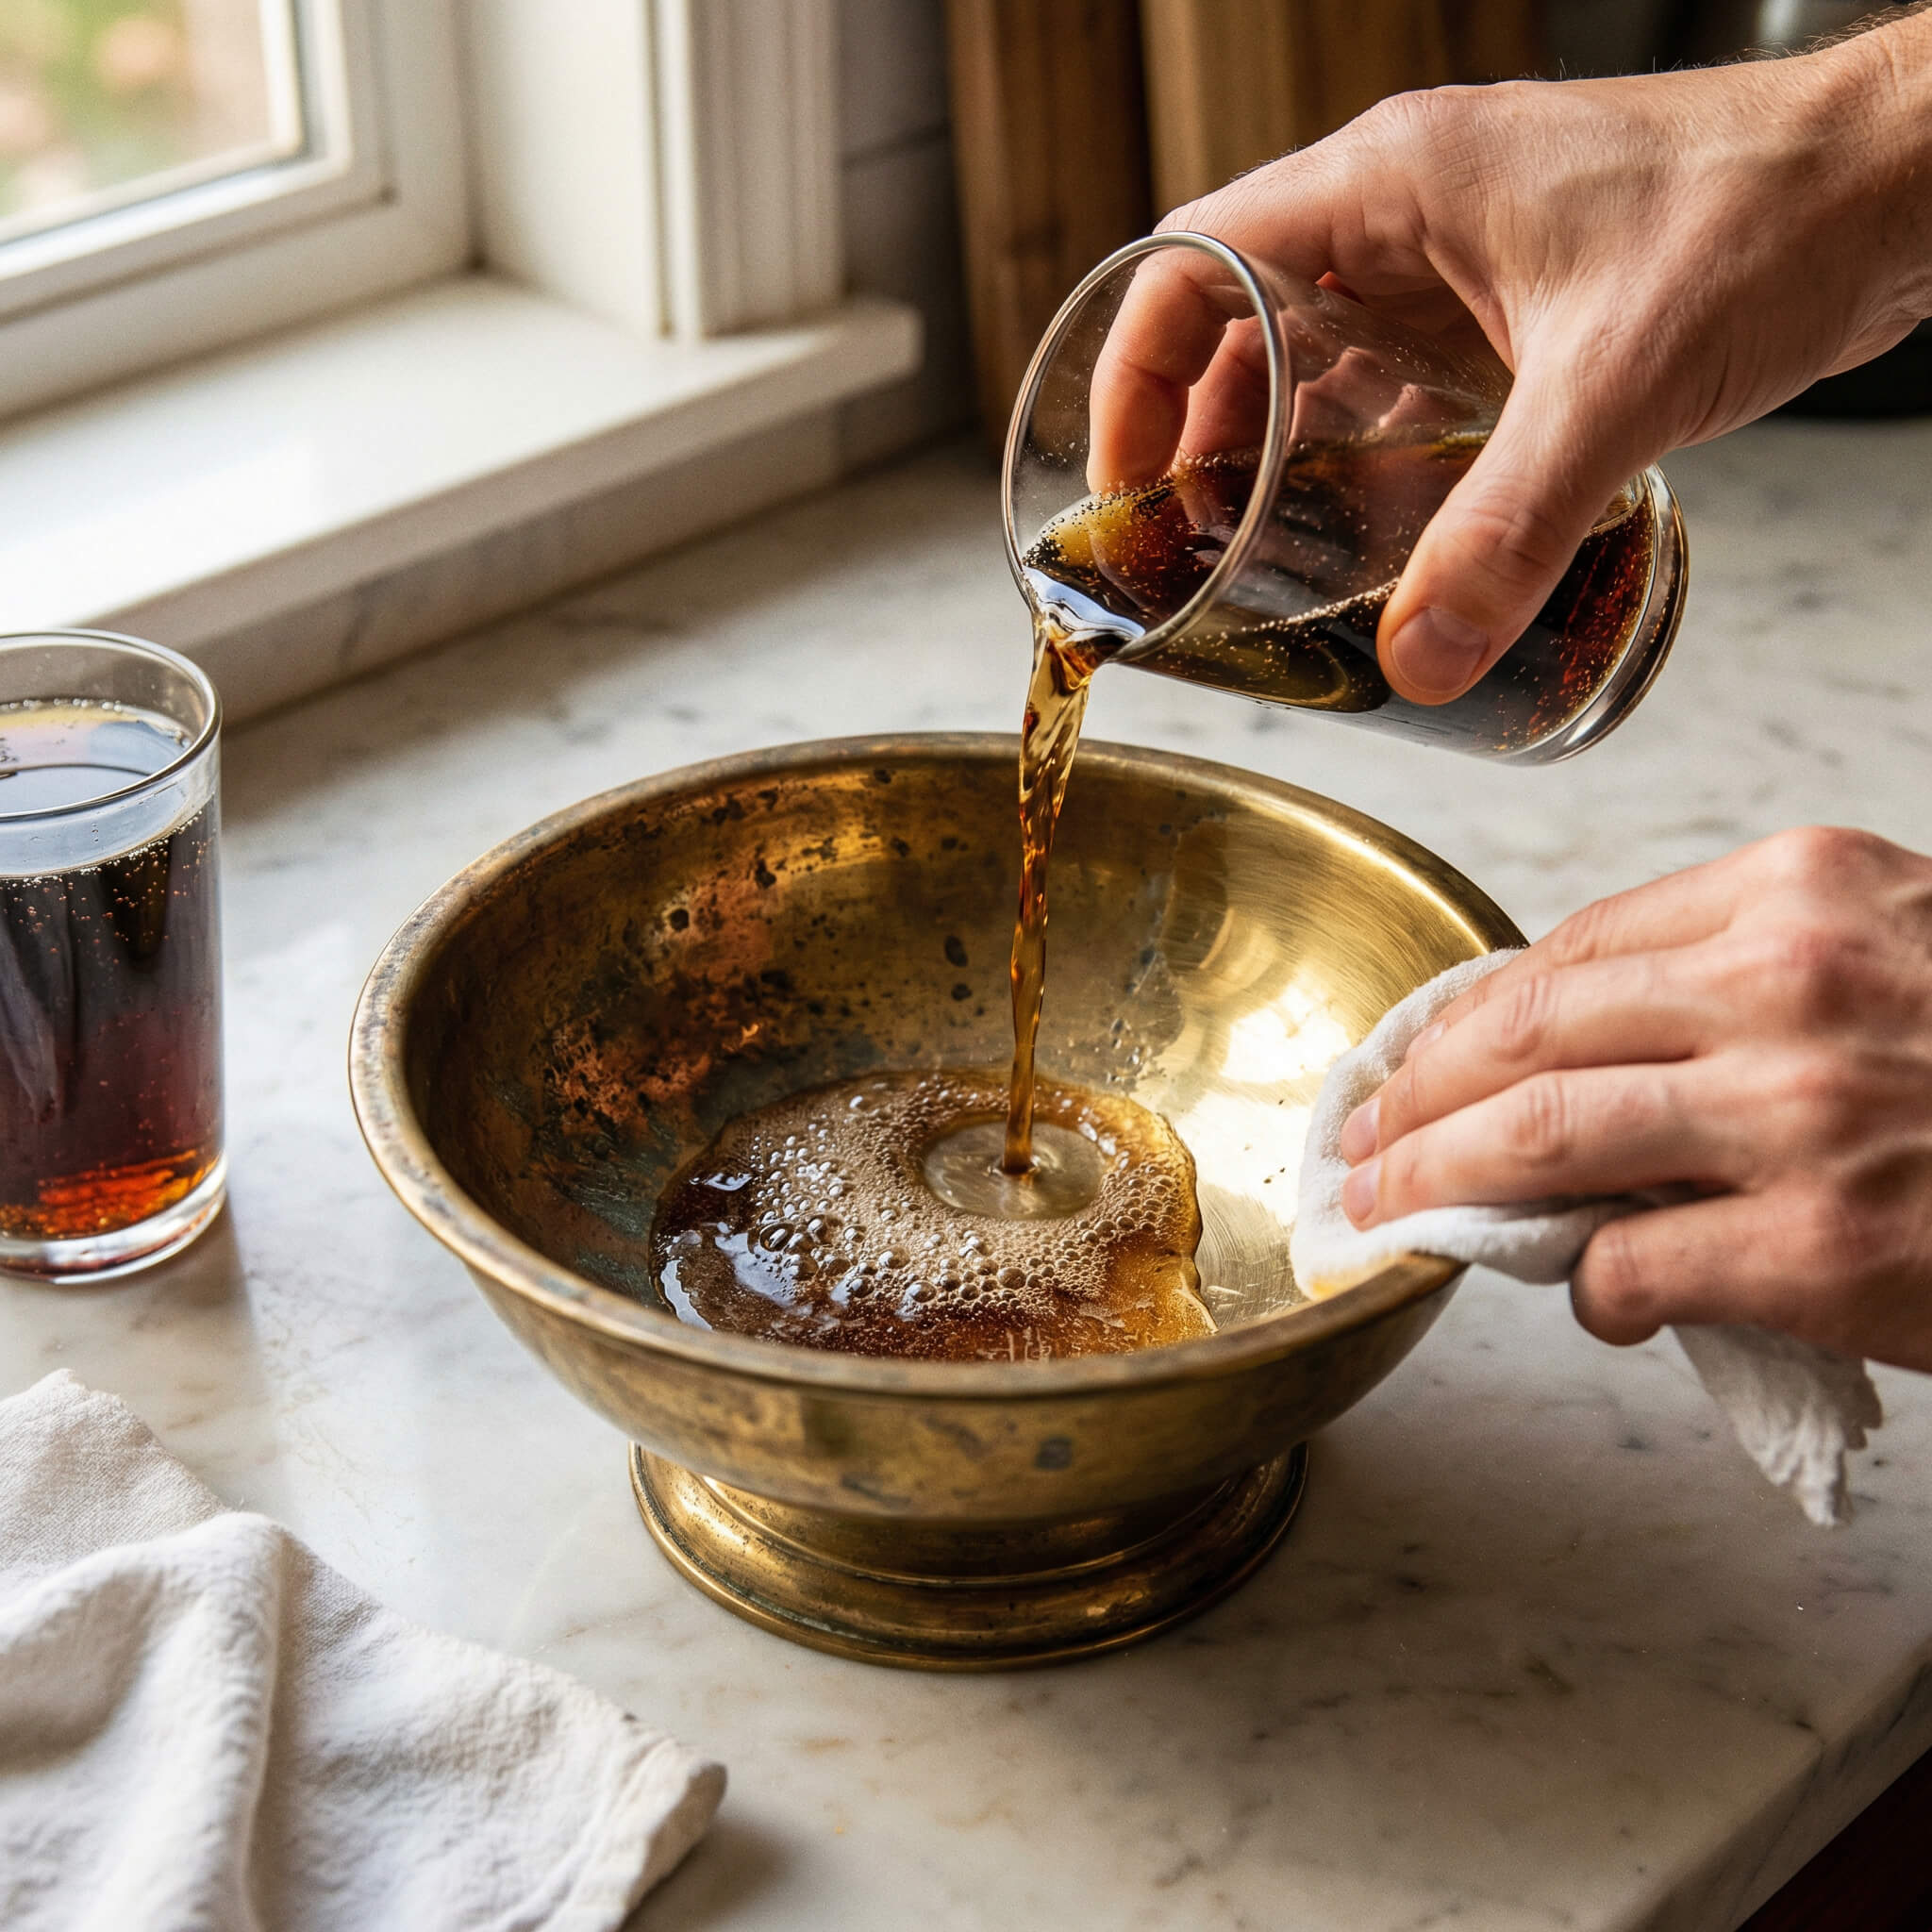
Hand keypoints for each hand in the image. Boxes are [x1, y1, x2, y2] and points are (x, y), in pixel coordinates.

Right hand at [1088, 14, 1931, 702]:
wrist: (1901, 181)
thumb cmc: (1769, 217)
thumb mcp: (1617, 388)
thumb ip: (1509, 533)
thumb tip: (1416, 663)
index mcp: (1386, 187)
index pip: (1190, 267)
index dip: (1133, 379)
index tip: (1123, 486)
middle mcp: (1403, 213)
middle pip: (1237, 324)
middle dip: (1198, 440)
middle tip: (1190, 552)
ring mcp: (1456, 258)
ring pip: (1315, 356)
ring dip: (1278, 454)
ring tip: (1261, 559)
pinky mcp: (1510, 306)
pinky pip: (1395, 382)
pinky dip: (1362, 454)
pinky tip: (1369, 531)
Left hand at [1337, 829, 1931, 1372]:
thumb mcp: (1894, 948)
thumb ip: (1744, 975)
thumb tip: (1576, 1057)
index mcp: (1799, 886)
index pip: (1568, 948)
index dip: (1462, 1017)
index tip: (1409, 1061)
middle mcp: (1786, 980)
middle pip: (1523, 1034)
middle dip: (1411, 1099)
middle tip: (1357, 1145)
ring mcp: (1800, 1113)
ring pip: (1538, 1139)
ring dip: (1436, 1185)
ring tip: (1391, 1215)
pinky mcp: (1823, 1247)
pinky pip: (1631, 1266)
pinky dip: (1588, 1290)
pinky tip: (1597, 1300)